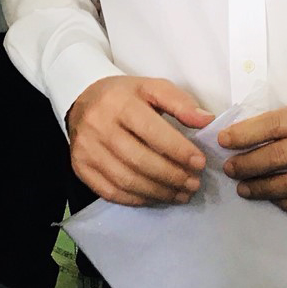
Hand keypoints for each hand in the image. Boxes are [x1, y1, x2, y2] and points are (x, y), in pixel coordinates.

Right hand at [66, 76, 212, 206]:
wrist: (83, 100)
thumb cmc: (124, 96)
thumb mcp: (152, 87)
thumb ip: (180, 103)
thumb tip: (206, 120)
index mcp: (119, 102)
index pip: (152, 131)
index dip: (178, 150)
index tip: (200, 162)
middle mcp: (98, 126)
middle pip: (139, 160)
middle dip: (172, 176)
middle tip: (194, 183)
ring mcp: (86, 149)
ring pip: (126, 180)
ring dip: (158, 192)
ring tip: (181, 193)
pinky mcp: (80, 168)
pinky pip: (111, 192)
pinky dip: (138, 199)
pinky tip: (157, 196)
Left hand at [219, 92, 286, 214]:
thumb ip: (285, 119)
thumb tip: (244, 135)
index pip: (275, 125)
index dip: (246, 134)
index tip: (224, 141)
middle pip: (281, 157)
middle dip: (249, 164)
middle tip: (230, 169)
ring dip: (263, 188)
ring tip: (245, 188)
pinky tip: (274, 199)